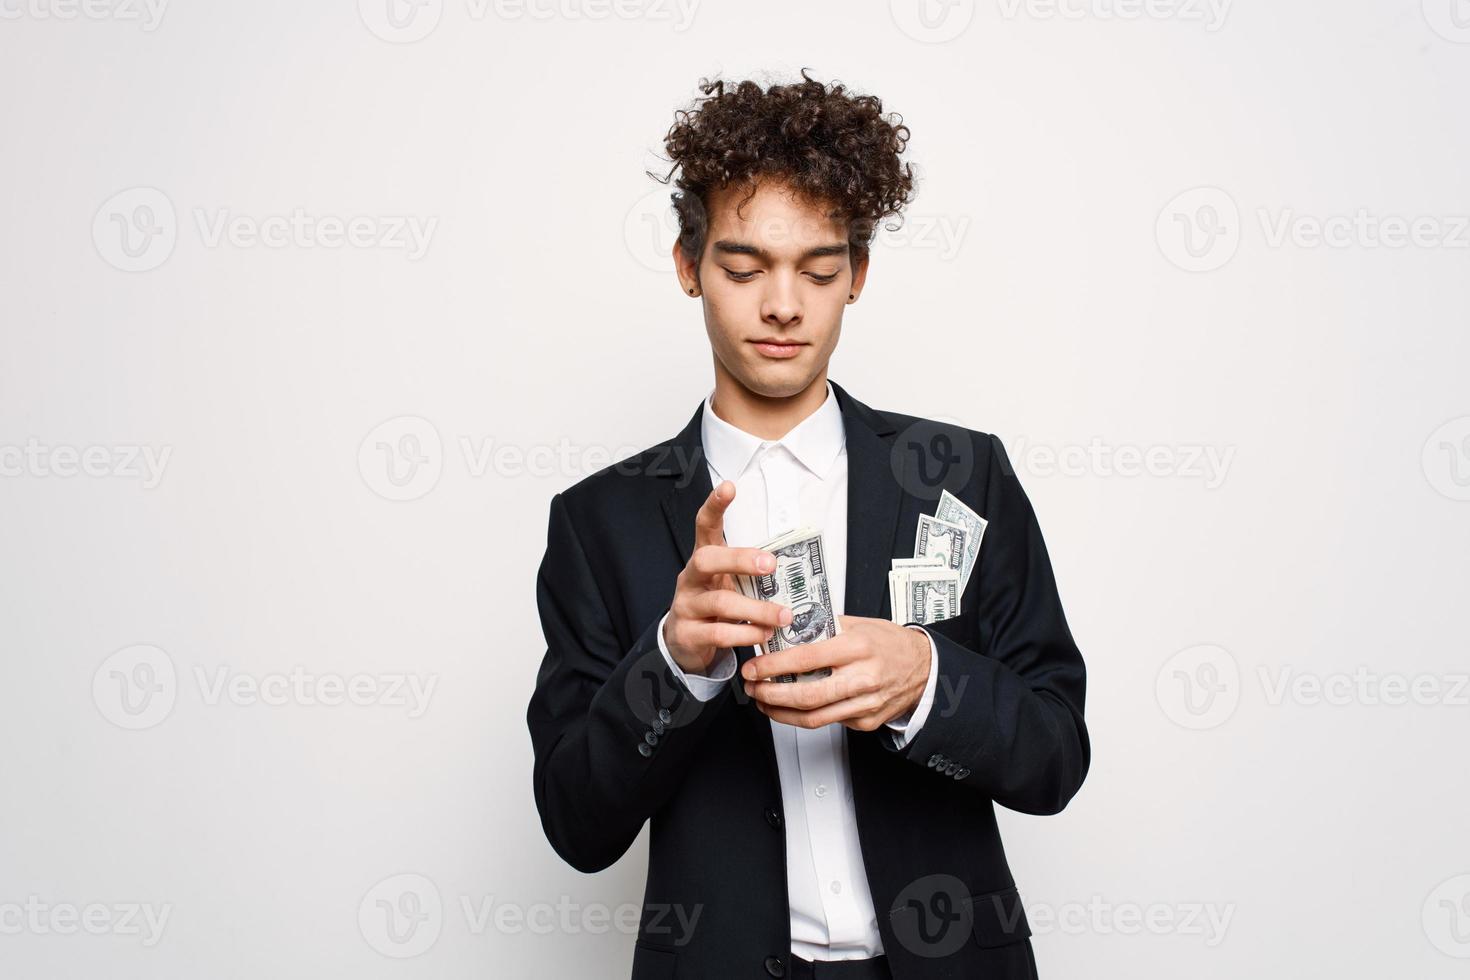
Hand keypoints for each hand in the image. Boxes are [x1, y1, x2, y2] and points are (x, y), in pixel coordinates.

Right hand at [663, 480, 794, 675]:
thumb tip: (796, 570)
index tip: (729, 486)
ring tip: (783, 616)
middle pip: (708, 559)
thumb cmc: (717, 606)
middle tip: (771, 564)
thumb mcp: (730, 583)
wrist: (686, 642)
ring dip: (757, 610)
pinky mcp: (687, 634)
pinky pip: (719, 634)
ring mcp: (686, 605)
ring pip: (720, 602)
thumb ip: (752, 575)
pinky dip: (746, 635)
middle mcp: (691, 577)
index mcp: (704, 558)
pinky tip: (764, 636)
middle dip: (740, 559)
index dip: (714, 505)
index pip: (704, 526)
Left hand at [739, 614, 930, 730]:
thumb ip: (825, 627)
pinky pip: (829, 722)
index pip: (806, 658)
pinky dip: (805, 716)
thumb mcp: (860, 624)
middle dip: (771, 695)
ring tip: (764, 701)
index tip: (755, 667)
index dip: (773, 666)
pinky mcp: (866, 721)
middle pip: (806, 696)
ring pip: (814, 718)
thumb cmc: (892, 643)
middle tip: (753, 688)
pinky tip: (792, 708)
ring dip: (781, 712)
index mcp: (857, 648)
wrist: (925, 668)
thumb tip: (788, 627)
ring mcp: (865, 704)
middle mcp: (862, 678)